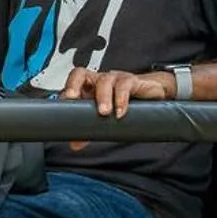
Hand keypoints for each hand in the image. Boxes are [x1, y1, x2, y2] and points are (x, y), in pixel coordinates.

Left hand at [59, 67, 174, 147]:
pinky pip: (124, 86)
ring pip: (104, 81)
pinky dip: (121, 99)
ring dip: (102, 98)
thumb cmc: (126, 101)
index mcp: (88, 87)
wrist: (153, 93)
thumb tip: (75, 144)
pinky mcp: (131, 81)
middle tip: (72, 98)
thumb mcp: (106, 117)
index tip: (63, 104)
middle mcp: (98, 80)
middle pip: (79, 73)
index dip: (65, 92)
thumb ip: (90, 129)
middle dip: (74, 85)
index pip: (71, 84)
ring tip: (104, 113)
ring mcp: (114, 78)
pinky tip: (121, 112)